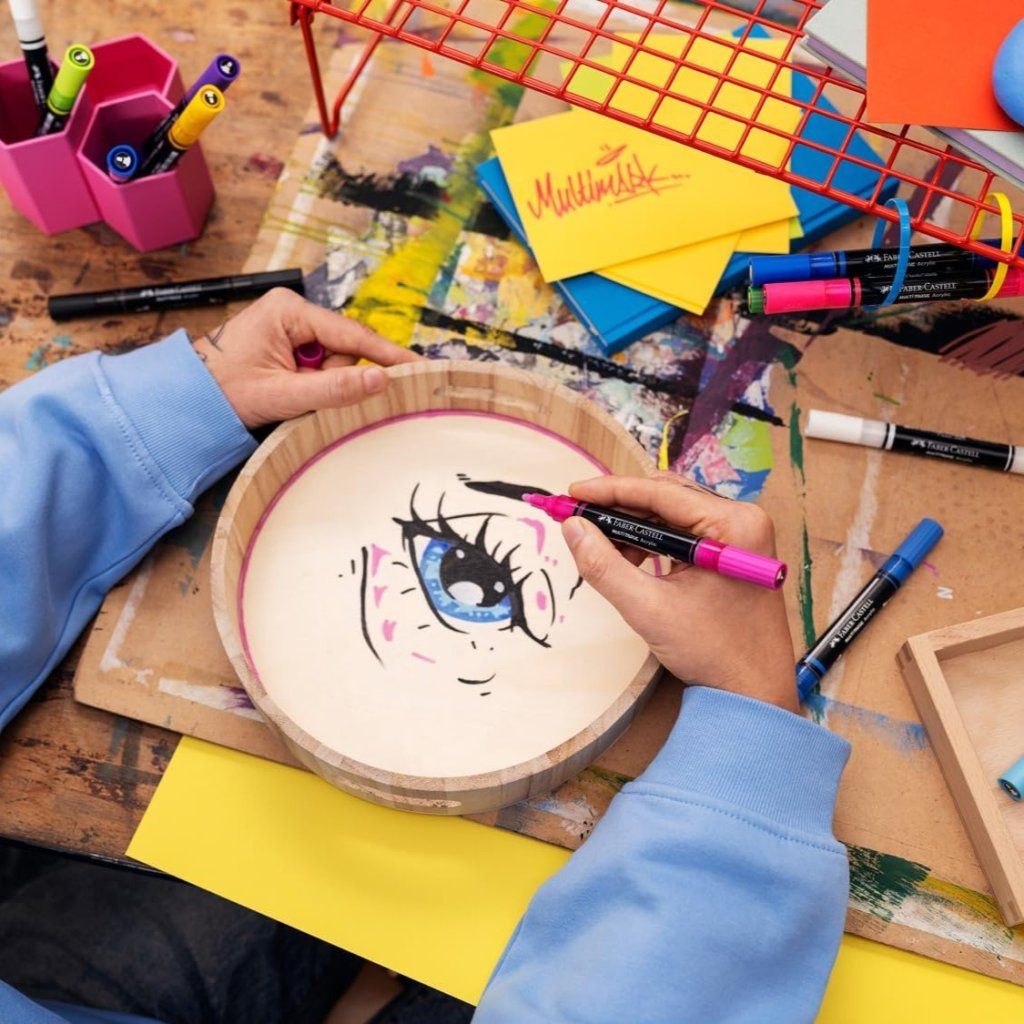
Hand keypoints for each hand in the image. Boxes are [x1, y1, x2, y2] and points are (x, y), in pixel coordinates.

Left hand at [193, 288, 420, 427]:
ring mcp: (288, 326)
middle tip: (302, 395)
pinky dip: (311, 383)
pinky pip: (318, 365)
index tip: (417, 366)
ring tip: (287, 394)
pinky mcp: (286, 342)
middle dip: (333, 377)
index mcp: (289, 311)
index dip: (386, 354)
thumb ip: (334, 389)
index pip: (352, 334)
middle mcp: (292, 311)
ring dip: (319, 384)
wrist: (184, 399)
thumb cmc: (223, 391)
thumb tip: (380, 380)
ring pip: (333, 360)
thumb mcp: (283, 395)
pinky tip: (290, 391)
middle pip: (344, 349)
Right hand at [561, 474, 797, 711]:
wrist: (754, 692)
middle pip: (667, 498)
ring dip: (635, 528)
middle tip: (579, 518)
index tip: (572, 494)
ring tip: (606, 552)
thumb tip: (573, 528)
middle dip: (620, 509)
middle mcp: (743, 520)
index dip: (610, 491)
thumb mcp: (648, 609)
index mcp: (733, 525)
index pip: (660, 493)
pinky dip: (654, 542)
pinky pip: (685, 532)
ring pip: (673, 515)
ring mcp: (741, 536)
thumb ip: (604, 566)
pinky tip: (632, 563)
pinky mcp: (734, 552)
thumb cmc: (715, 653)